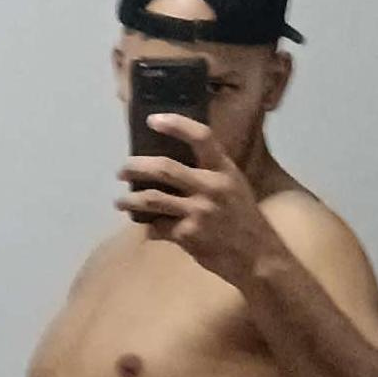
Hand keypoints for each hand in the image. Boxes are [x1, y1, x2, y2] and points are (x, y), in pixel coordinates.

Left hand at [117, 117, 274, 288]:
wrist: (257, 256)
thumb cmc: (243, 218)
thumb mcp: (233, 186)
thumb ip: (209, 172)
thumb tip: (173, 162)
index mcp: (223, 169)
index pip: (201, 137)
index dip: (175, 124)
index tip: (152, 120)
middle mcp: (211, 187)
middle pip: (164, 168)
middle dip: (136, 167)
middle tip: (122, 170)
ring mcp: (198, 212)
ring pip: (152, 199)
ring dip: (130, 200)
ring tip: (120, 202)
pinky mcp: (188, 236)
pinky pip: (158, 227)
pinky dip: (150, 228)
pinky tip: (148, 228)